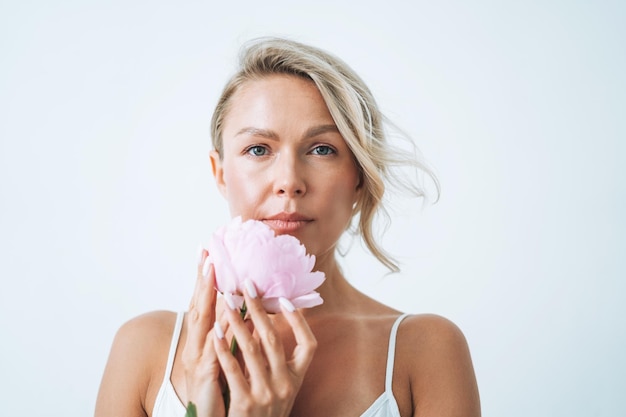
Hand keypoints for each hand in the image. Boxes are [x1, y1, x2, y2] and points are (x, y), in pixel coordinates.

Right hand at [181, 249, 225, 416]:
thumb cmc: (219, 387)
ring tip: (212, 274)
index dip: (206, 279)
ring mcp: (198, 357)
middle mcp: (198, 344)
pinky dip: (216, 335)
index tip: (209, 254)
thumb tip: (252, 311)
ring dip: (206, 297)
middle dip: (203, 280)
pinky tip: (220, 320)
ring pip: (202, 323)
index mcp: (204, 338)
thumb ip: (237, 334)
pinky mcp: (204, 374)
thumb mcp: (228, 356)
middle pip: (199, 305)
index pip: (205, 302)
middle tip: (208, 255)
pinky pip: (212, 351)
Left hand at [213, 281, 316, 416]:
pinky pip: (232, 369)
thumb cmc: (263, 411)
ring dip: (237, 321)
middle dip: (258, 309)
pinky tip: (215, 331)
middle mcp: (285, 385)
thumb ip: (277, 361)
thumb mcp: (279, 388)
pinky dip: (223, 348)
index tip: (285, 299)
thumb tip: (271, 324)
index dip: (299, 322)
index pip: (308, 345)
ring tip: (225, 301)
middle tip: (246, 286)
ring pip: (251, 349)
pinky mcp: (245, 404)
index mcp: (296, 379)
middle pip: (273, 339)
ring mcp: (266, 394)